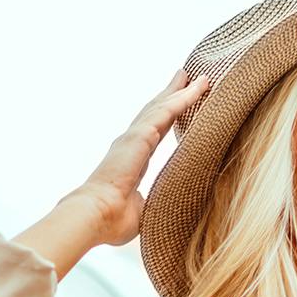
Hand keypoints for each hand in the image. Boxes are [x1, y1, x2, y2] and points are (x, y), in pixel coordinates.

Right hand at [73, 67, 211, 246]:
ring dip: (182, 90)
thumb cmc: (114, 219)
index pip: (155, 132)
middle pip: (157, 111)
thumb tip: (166, 209)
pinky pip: (167, 111)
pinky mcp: (140, 136)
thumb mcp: (141, 209)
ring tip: (200, 77)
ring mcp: (134, 137)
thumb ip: (152, 201)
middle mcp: (132, 143)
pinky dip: (183, 98)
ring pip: (163, 106)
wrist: (96, 215)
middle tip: (187, 77)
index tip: (178, 103)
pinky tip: (198, 87)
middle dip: (172, 93)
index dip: (168, 117)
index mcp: (133, 160)